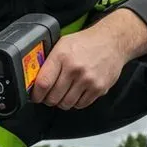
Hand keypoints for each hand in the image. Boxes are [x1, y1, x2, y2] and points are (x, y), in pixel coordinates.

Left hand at [31, 9, 146, 109]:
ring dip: (62, 102)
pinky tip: (77, 91)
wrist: (112, 42)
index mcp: (62, 56)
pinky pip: (81, 104)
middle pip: (53, 97)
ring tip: (64, 92)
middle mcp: (75, 68)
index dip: (36, 94)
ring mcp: (88, 80)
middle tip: (49, 95)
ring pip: (66, 104)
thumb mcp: (62, 44)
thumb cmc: (85, 43)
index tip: (35, 96)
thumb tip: (34, 79)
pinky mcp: (99, 88)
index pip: (43, 83)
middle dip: (48, 99)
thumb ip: (49, 61)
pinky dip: (76, 102)